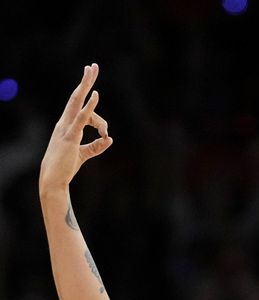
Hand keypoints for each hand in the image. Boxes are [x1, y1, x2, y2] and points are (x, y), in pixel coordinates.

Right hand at [39, 64, 111, 191]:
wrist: (53, 179)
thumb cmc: (65, 167)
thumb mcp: (83, 154)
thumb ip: (96, 146)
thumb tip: (109, 139)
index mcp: (66, 125)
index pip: (83, 111)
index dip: (97, 114)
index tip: (105, 131)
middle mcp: (64, 122)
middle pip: (76, 96)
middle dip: (85, 81)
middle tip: (92, 66)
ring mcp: (66, 127)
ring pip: (77, 101)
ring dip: (86, 85)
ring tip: (92, 70)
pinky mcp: (71, 136)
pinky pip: (81, 118)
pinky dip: (89, 106)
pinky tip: (95, 95)